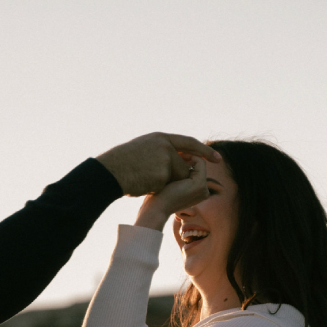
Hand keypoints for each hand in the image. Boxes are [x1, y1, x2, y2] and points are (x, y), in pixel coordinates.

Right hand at [96, 133, 219, 196]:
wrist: (109, 172)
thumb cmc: (120, 166)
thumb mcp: (141, 152)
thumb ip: (158, 153)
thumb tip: (174, 163)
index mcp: (159, 138)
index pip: (188, 143)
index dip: (203, 150)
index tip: (217, 157)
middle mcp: (165, 144)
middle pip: (184, 164)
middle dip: (179, 176)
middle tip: (166, 179)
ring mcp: (165, 158)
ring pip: (179, 175)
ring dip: (167, 183)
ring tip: (147, 180)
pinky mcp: (163, 172)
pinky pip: (170, 185)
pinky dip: (160, 188)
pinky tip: (146, 185)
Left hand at [134, 156, 208, 230]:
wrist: (155, 208)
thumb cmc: (156, 197)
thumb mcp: (168, 183)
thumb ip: (175, 174)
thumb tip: (174, 160)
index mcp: (197, 193)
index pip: (195, 170)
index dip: (186, 159)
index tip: (172, 152)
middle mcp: (203, 191)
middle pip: (199, 166)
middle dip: (188, 155)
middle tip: (173, 148)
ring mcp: (203, 188)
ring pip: (200, 162)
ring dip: (188, 154)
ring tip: (174, 150)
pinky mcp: (200, 184)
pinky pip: (199, 162)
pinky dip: (190, 156)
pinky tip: (177, 154)